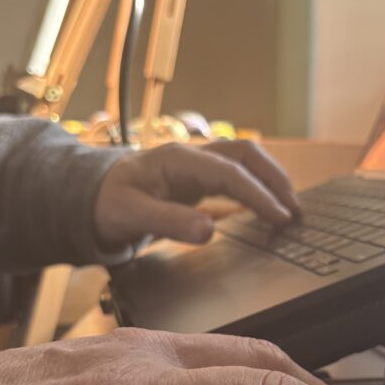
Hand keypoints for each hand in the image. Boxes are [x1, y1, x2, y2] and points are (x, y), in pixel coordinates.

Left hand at [93, 140, 299, 250]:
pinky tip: (268, 208)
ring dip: (270, 179)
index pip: (229, 172)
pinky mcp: (198, 178)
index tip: (279, 216)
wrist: (89, 198)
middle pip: (246, 154)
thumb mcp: (129, 216)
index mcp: (177, 160)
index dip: (258, 194)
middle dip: (274, 178)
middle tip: (295, 209)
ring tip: (290, 207)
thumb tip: (209, 230)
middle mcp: (191, 156)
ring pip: (244, 160)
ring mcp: (196, 165)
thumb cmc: (107, 204)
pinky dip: (257, 187)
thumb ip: (168, 221)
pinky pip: (236, 175)